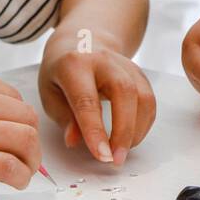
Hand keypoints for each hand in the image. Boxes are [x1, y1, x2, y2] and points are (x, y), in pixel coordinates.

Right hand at [0, 60, 41, 193]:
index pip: (8, 94)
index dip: (18, 119)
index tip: (16, 136)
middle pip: (23, 116)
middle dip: (30, 140)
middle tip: (26, 159)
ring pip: (23, 140)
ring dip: (30, 160)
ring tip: (22, 173)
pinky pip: (7, 166)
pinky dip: (19, 177)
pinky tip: (15, 183)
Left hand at [38, 35, 156, 164]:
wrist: (82, 40)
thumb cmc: (62, 70)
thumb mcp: (49, 92)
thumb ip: (64, 117)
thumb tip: (75, 141)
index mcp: (74, 64)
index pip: (87, 100)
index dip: (95, 130)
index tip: (102, 156)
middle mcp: (103, 60)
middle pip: (125, 92)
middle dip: (124, 130)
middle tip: (116, 160)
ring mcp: (126, 64)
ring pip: (143, 96)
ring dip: (136, 130)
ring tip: (122, 151)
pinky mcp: (140, 73)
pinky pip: (150, 100)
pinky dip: (144, 124)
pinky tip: (131, 137)